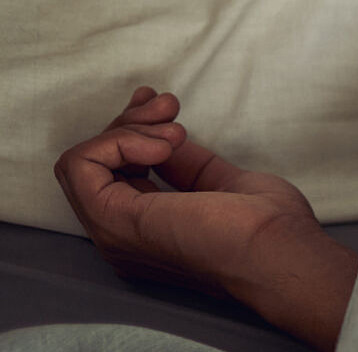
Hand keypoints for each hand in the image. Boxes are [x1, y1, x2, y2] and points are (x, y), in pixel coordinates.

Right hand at [54, 86, 319, 296]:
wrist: (278, 251)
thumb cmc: (267, 227)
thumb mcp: (222, 183)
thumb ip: (186, 165)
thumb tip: (166, 139)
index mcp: (147, 232)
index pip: (114, 174)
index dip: (134, 132)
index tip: (168, 109)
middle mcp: (122, 237)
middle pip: (97, 164)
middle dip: (130, 121)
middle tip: (170, 107)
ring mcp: (114, 233)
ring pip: (84, 161)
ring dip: (127, 129)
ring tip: (175, 129)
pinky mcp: (113, 222)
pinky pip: (79, 165)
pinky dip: (117, 142)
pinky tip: (161, 145)